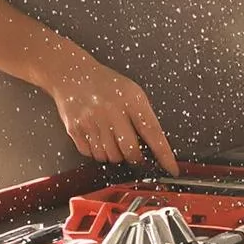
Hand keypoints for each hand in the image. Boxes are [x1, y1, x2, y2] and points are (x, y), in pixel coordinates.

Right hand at [44, 49, 178, 172]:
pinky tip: (96, 135)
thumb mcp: (131, 92)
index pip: (153, 132)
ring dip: (114, 154)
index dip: (164, 154)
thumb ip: (143, 116)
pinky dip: (97, 151)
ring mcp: (92, 121)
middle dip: (134, 157)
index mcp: (131, 99)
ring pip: (111, 157)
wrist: (72, 73)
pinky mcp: (76, 129)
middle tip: (132, 150)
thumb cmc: (105, 84)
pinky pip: (92, 154)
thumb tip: (154, 147)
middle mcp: (112, 111)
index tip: (172, 169)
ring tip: (110, 137)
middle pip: (130, 152)